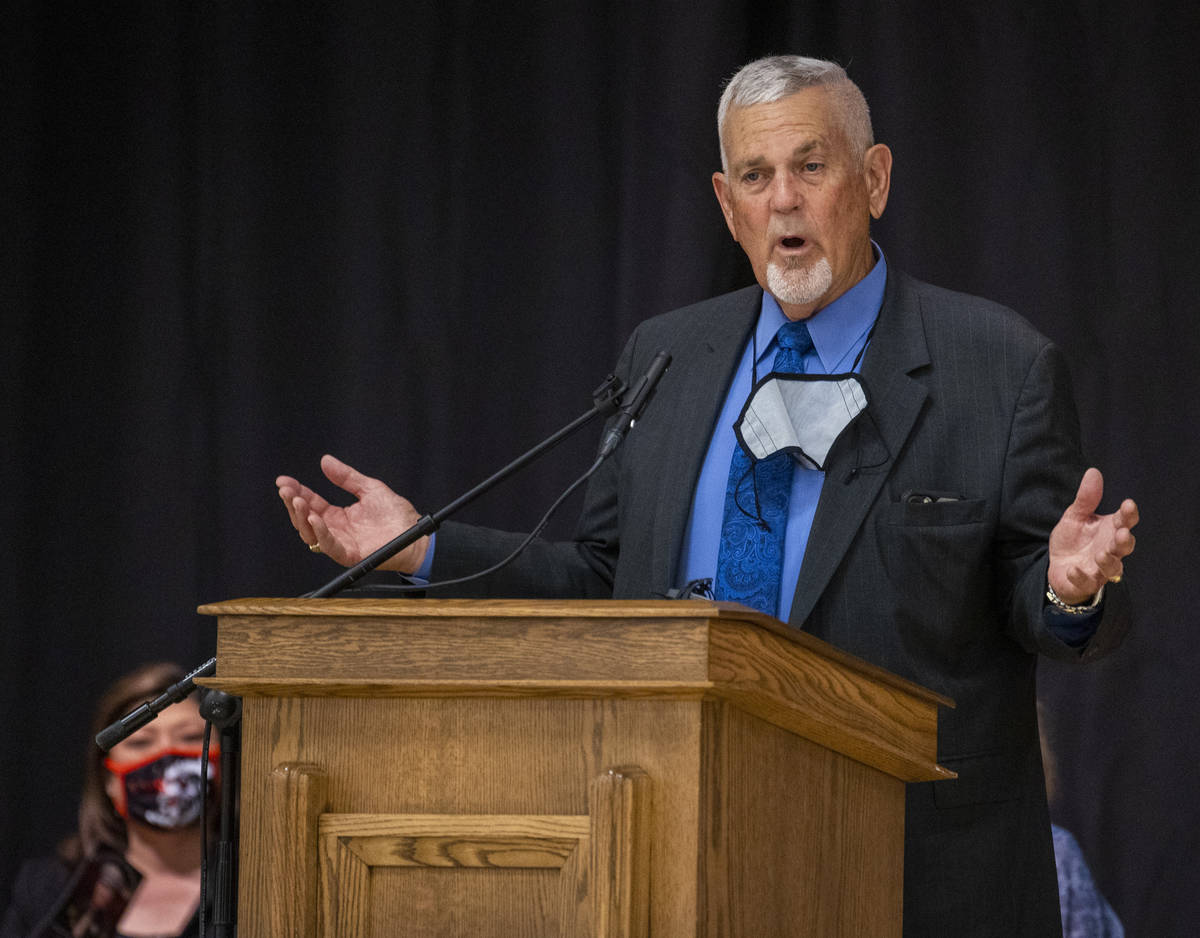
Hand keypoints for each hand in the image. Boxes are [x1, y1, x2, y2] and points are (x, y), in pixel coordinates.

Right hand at [275, 454, 427, 573]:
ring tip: (296, 499)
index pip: (311, 503)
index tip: (284, 480)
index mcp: (339, 516)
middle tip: (285, 488)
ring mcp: (341, 543)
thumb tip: (325, 461)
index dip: (297, 491)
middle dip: (292, 502)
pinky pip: (328, 545)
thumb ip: (346, 477)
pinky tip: (313, 517)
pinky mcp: (349, 554)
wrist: (416, 534)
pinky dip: (319, 532)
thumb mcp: (369, 488)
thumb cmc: (397, 515)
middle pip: (305, 518)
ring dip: (300, 516)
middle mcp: (336, 530)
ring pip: (310, 533)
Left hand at [1047, 468, 1138, 603]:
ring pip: (1113, 568)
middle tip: (1122, 533)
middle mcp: (1110, 549)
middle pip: (1125, 546)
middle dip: (1125, 540)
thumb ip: (1086, 499)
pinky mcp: (1086, 582)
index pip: (1125, 521)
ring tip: (1102, 553)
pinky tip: (1074, 569)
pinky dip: (1081, 576)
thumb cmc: (1073, 540)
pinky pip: (1087, 581)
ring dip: (1109, 561)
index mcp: (1110, 530)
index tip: (1128, 504)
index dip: (1129, 514)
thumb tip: (1093, 472)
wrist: (1058, 567)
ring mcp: (1099, 568)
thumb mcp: (1075, 516)